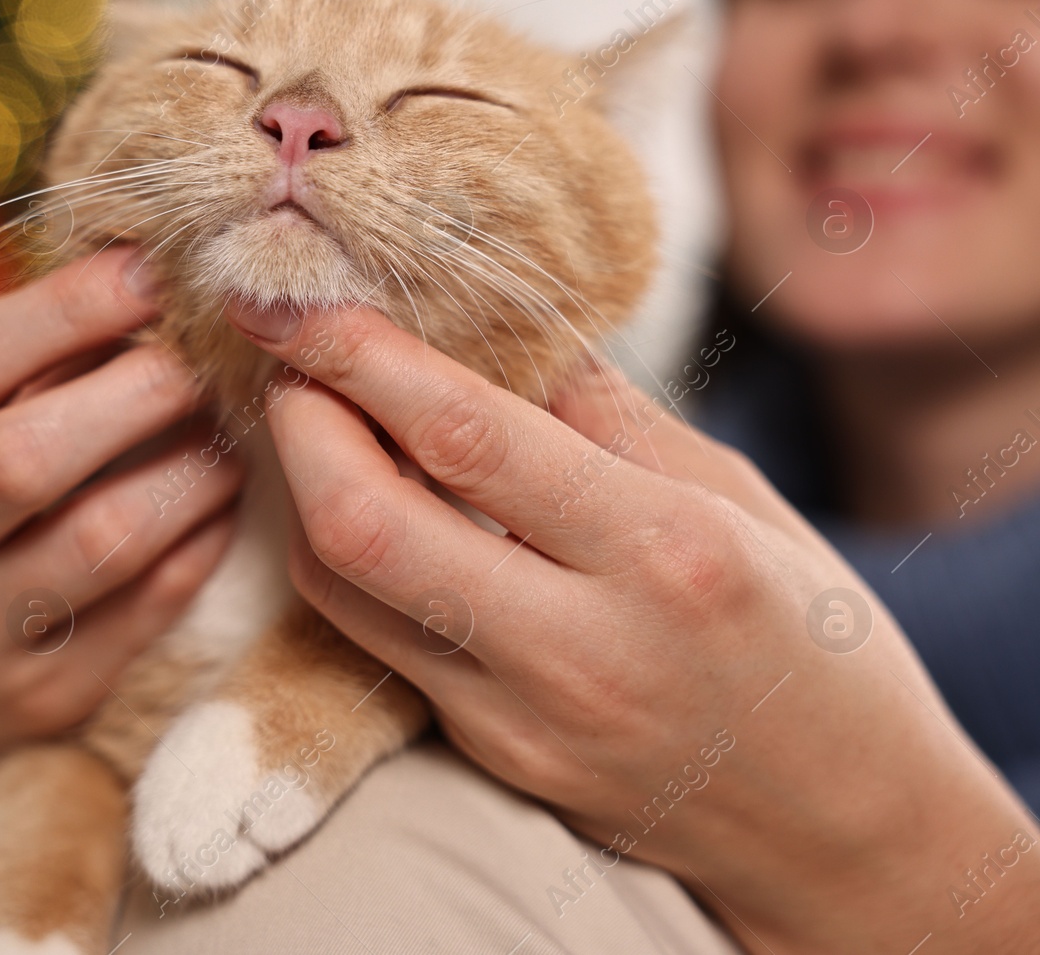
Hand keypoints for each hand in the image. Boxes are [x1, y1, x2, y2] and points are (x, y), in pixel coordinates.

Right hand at [0, 248, 242, 791]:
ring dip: (189, 474)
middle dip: (138, 395)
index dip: (68, 307)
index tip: (155, 271)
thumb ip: (36, 360)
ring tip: (233, 435)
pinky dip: (200, 546)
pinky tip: (225, 507)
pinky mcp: (40, 695)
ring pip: (98, 541)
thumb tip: (155, 266)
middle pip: (24, 457)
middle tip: (211, 361)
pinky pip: (144, 610)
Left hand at [226, 301, 1039, 954]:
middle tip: (289, 354)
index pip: (466, 436)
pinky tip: (370, 503)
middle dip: (296, 422)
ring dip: (302, 489)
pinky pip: (376, 638)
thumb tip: (505, 324)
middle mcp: (578, 645)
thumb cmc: (814, 649)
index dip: (359, 355)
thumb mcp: (740, 502)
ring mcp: (520, 716)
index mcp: (664, 552)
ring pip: (341, 587)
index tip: (296, 296)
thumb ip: (611, 415)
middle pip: (361, 522)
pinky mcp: (489, 754)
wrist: (838, 830)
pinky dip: (348, 558)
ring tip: (318, 415)